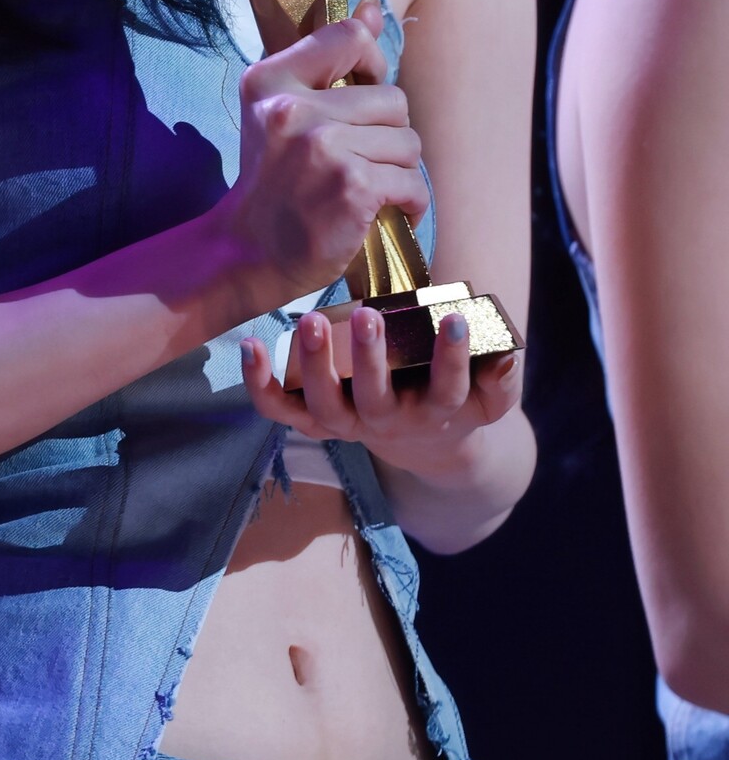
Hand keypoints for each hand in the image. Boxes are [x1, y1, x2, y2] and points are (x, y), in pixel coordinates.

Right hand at [216, 0, 428, 307]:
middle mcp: (293, 107)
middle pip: (393, 99)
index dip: (373, 66)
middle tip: (361, 159)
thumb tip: (373, 7)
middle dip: (389, 133)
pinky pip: (412, 182)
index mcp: (271, 78)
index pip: (351, 37)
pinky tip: (387, 211)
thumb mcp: (282, 108)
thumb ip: (328, 57)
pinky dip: (409, 203)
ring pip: (408, 142)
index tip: (364, 96)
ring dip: (399, 170)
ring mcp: (323, 147)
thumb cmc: (274, 178)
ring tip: (370, 186)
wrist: (249, 251)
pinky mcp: (351, 187)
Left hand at [240, 306, 523, 483]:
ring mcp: (346, 423)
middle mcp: (386, 422)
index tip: (454, 320)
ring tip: (311, 320)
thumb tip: (508, 351)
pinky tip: (250, 345)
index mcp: (434, 411)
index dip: (452, 360)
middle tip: (369, 315)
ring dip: (315, 366)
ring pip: (324, 406)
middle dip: (371, 360)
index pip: (447, 390)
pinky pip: (280, 410)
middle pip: (375, 400)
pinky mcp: (314, 419)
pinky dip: (260, 384)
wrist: (426, 443)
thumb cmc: (457, 398)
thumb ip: (501, 375)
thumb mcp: (488, 394)